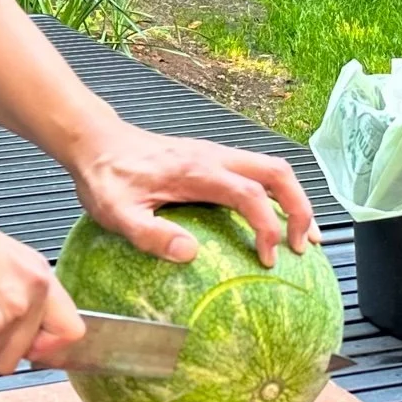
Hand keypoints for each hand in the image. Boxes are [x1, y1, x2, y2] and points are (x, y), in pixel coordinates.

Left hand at [67, 121, 315, 265]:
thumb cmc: (107, 177)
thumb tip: (189, 253)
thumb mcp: (117, 213)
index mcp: (196, 171)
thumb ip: (150, 234)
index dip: (266, 227)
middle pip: (278, 173)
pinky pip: (257, 172)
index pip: (249, 195)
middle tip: (304, 246)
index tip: (267, 259)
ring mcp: (217, 155)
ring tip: (303, 236)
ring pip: (273, 169)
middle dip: (299, 209)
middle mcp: (214, 157)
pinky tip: (275, 219)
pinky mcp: (213, 159)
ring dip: (293, 200)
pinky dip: (277, 195)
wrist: (96, 142)